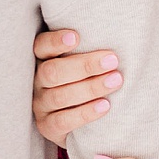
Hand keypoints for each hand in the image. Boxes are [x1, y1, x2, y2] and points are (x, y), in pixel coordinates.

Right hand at [32, 27, 121, 147]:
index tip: (77, 37)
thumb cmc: (86, 80)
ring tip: (115, 81)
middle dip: (84, 66)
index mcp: (43, 60)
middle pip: (52, 72)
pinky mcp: (47, 126)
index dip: (56, 41)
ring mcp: (40, 105)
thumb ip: (91, 49)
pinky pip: (63, 121)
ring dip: (90, 88)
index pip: (42, 46)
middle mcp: (37, 81)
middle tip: (113, 61)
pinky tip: (105, 105)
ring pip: (59, 96)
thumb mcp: (84, 63)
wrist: (80, 121)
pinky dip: (85, 113)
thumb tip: (120, 32)